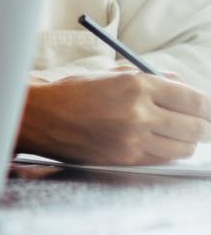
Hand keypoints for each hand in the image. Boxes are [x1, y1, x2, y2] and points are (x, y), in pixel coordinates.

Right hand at [18, 69, 210, 164]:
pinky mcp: (126, 159)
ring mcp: (134, 139)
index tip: (210, 109)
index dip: (208, 106)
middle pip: (196, 127)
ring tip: (181, 135)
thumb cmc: (72, 92)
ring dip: (187, 141)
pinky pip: (164, 159)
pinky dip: (168, 152)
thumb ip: (149, 77)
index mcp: (136, 84)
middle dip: (205, 126)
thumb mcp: (110, 74)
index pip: (193, 99)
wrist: (40, 118)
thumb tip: (180, 85)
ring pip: (184, 147)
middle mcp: (139, 112)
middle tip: (206, 126)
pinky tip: (160, 143)